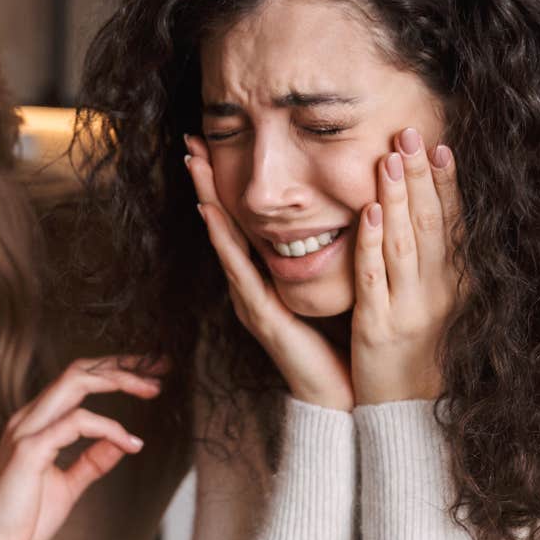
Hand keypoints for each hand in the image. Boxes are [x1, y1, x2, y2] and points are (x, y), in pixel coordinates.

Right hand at [0, 356, 159, 539]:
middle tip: (161, 369)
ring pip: (76, 382)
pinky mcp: (30, 449)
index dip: (115, 372)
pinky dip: (109, 428)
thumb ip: (91, 462)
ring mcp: (28, 430)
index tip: (152, 376)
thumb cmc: (20, 521)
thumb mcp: (66, 487)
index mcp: (37, 424)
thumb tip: (122, 443)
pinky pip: (77, 422)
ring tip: (153, 390)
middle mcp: (30, 418)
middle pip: (80, 370)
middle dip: (123, 365)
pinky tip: (130, 443)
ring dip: (119, 380)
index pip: (78, 380)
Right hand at [183, 135, 352, 410]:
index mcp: (268, 279)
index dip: (229, 185)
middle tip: (191, 142)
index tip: (217, 145)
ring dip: (208, 200)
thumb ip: (331, 255)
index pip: (244, 223)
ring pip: (224, 241)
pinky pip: (239, 271)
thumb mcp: (337, 286)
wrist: (344, 397)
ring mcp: (251, 301)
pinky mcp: (260, 316)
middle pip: (224, 225)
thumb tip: (348, 211)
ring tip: (195, 165)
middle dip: (208, 183)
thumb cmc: (345, 343)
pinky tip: (212, 213)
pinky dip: (224, 240)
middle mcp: (252, 287)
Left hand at [352, 129, 460, 404]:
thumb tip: (453, 231)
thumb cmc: (432, 366)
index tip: (441, 145)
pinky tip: (367, 211)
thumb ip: (450, 275)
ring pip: (403, 243)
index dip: (448, 184)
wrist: (414, 423)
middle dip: (421, 177)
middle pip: (430, 224)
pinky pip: (374, 278)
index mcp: (461, 290)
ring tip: (391, 158)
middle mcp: (440, 296)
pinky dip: (371, 242)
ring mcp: (409, 310)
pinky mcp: (377, 328)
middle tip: (411, 133)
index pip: (455, 225)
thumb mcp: (453, 316)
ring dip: (397, 197)